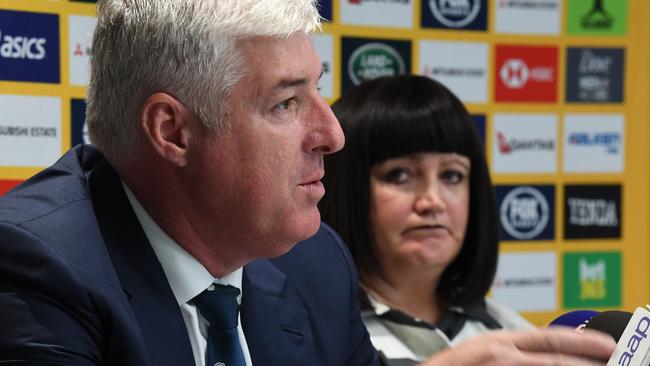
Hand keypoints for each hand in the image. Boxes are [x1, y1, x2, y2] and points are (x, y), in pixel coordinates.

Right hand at [419, 327, 615, 365]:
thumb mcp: (481, 354)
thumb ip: (510, 353)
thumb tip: (543, 356)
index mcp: (499, 341)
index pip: (548, 338)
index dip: (581, 341)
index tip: (607, 346)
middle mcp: (501, 354)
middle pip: (555, 359)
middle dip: (587, 363)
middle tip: (615, 363)